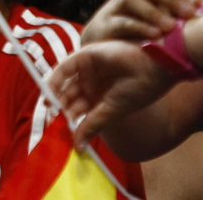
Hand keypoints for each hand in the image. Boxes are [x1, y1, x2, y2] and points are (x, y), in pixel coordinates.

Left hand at [52, 40, 177, 143]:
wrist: (153, 66)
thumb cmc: (139, 90)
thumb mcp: (111, 110)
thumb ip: (92, 125)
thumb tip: (78, 147)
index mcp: (101, 98)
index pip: (79, 109)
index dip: (69, 120)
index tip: (60, 132)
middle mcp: (93, 83)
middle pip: (69, 97)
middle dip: (60, 108)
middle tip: (50, 120)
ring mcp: (88, 69)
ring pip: (65, 84)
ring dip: (56, 96)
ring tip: (49, 109)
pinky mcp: (84, 56)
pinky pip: (65, 68)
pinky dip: (55, 80)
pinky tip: (50, 93)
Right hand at [81, 0, 202, 44]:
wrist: (103, 44)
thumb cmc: (139, 30)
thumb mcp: (158, 18)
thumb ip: (178, 15)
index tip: (199, 3)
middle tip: (190, 13)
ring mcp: (115, 5)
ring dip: (153, 11)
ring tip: (170, 26)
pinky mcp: (104, 23)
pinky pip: (121, 21)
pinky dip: (139, 27)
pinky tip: (153, 36)